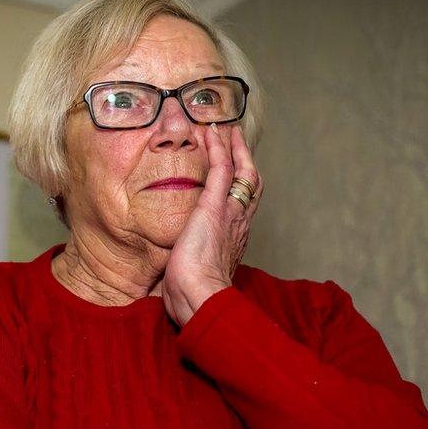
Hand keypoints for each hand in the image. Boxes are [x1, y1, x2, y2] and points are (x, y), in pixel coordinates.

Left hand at [162, 123, 262, 325]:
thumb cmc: (195, 295)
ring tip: (226, 130)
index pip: (243, 205)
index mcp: (235, 239)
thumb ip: (191, 265)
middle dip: (245, 159)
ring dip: (234, 148)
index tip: (234, 172)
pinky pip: (221, 168)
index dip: (241, 186)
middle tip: (237, 140)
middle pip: (251, 184)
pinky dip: (218, 148)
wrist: (200, 298)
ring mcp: (230, 213)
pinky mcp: (215, 206)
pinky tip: (211, 133)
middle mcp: (239, 223)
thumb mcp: (195, 275)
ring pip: (242, 172)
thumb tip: (176, 269)